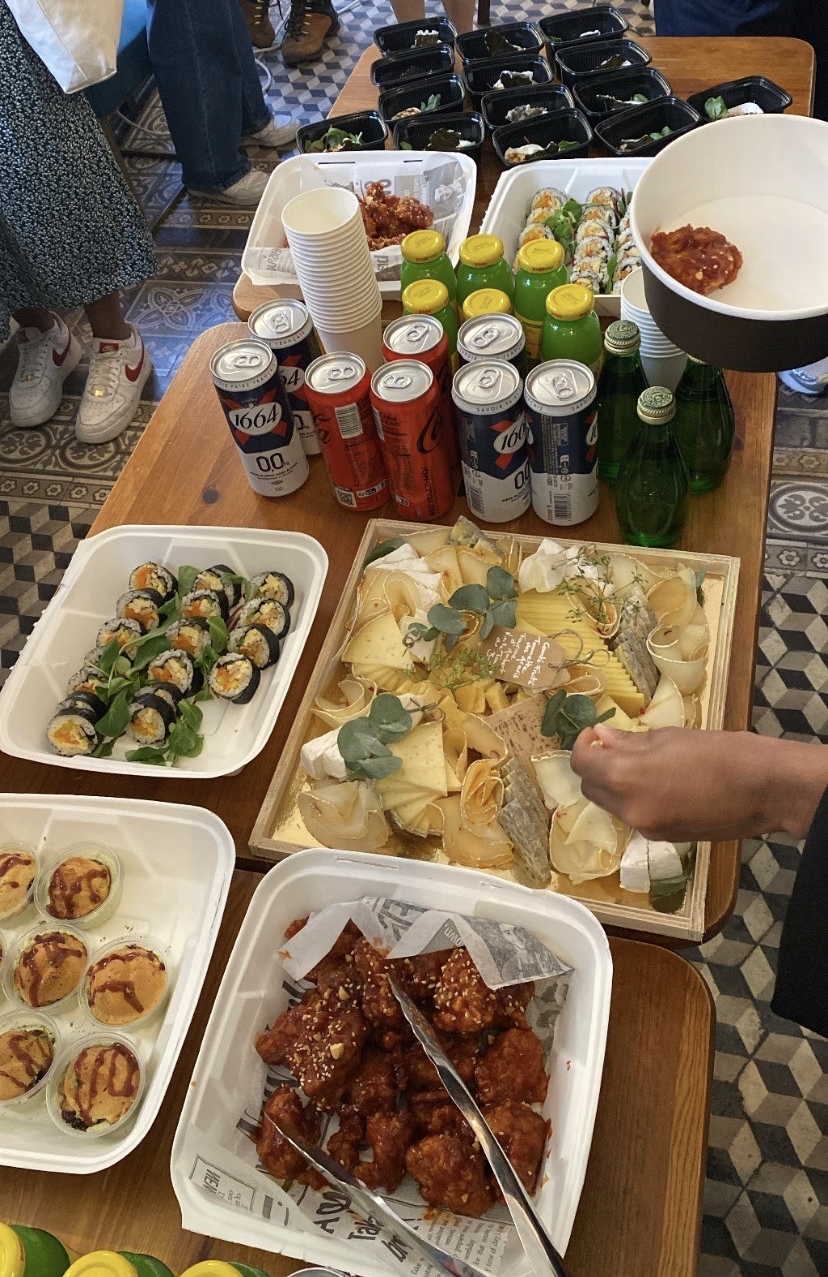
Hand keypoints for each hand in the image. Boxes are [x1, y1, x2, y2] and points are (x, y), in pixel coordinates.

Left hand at [569, 726, 827, 841]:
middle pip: (591, 788)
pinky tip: (660, 785)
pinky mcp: (664, 838)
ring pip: (612, 805)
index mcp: (625, 777)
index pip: (581, 764)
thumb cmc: (722, 752)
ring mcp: (645, 828)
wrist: (766, 789)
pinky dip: (636, 800)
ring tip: (641, 765)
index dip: (583, 745)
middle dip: (596, 767)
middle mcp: (628, 809)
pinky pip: (635, 816)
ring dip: (615, 785)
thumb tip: (602, 736)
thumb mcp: (670, 737)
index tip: (595, 735)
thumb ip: (629, 741)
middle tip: (614, 747)